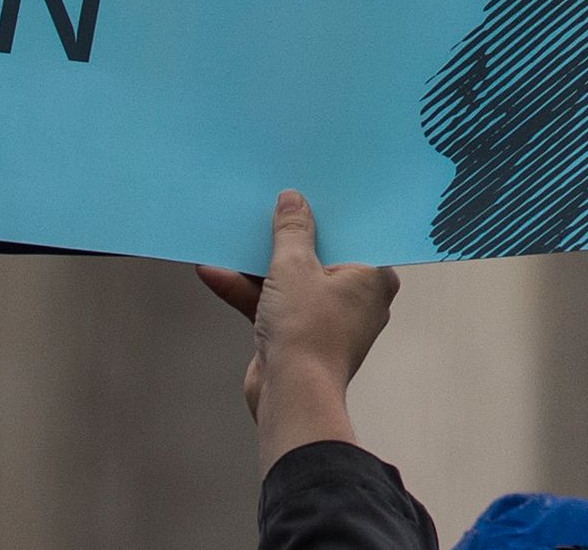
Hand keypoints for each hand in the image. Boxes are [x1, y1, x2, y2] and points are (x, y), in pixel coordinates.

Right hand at [194, 189, 399, 469]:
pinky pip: (273, 304)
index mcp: (374, 277)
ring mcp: (325, 320)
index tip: (307, 191)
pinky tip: (213, 271)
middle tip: (268, 204)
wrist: (290, 397)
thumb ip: (292, 231)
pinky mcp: (296, 337)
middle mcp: (355, 298)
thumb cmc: (307, 330)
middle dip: (287, 237)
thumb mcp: (295, 267)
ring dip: (257, 265)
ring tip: (230, 235)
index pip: (353, 235)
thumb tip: (292, 200)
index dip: (328, 214)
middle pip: (318, 256)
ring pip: (290, 281)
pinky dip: (247, 290)